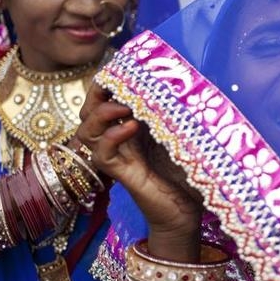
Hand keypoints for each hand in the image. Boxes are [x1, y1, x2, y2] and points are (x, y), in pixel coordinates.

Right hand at [77, 83, 202, 261]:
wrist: (188, 213)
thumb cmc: (190, 173)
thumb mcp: (185, 134)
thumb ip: (180, 112)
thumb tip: (192, 81)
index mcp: (136, 125)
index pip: (107, 98)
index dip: (109, 82)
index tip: (124, 67)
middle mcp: (122, 139)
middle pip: (90, 110)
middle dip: (98, 93)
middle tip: (119, 84)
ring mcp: (120, 156)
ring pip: (87, 130)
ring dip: (102, 113)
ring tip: (126, 106)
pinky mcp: (122, 174)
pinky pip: (101, 154)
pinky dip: (111, 137)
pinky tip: (130, 128)